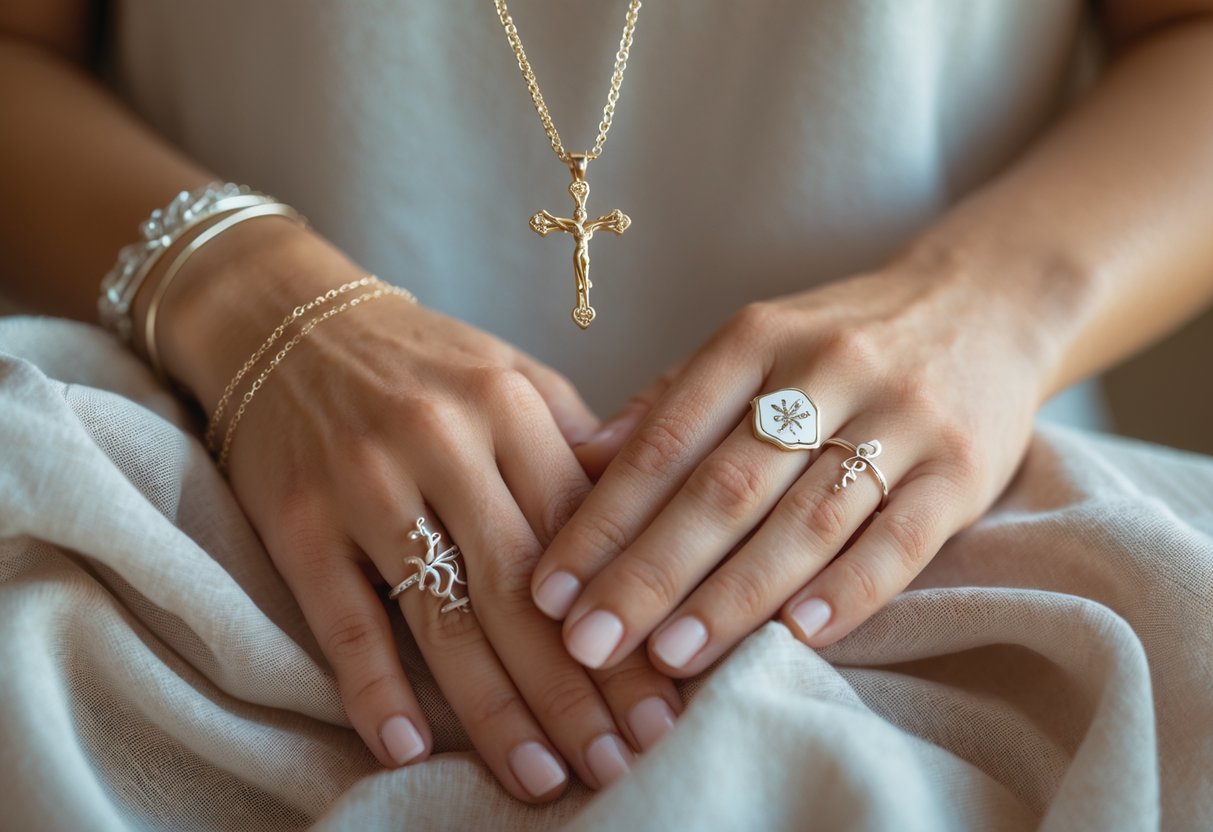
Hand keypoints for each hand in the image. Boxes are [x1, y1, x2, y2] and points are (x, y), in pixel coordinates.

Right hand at [154, 222, 680, 800]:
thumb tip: (654, 532)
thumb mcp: (510, 376)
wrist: (284, 317)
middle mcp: (442, 443)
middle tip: (623, 765)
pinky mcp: (296, 522)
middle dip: (579, 690)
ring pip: (444, 619)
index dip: (629, 626)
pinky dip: (374, 690)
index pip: (585, 538)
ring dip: (498, 712)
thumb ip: (577, 448)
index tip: (670, 703)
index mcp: (510, 407)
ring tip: (546, 780)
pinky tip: (409, 751)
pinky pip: (343, 619)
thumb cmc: (420, 361)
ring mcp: (364, 484)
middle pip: (523, 592)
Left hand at [532, 262, 1048, 675]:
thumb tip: (578, 465)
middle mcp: (825, 369)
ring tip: (670, 658)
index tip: (549, 589)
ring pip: (805, 518)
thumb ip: (671, 403)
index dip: (603, 520)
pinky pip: (900, 538)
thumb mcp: (754, 343)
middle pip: (724, 487)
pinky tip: (797, 639)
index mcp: (755, 337)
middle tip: (588, 643)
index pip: (665, 441)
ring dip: (733, 595)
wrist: (987, 299)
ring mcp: (901, 417)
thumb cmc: (842, 339)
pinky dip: (848, 591)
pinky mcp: (965, 466)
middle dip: (649, 573)